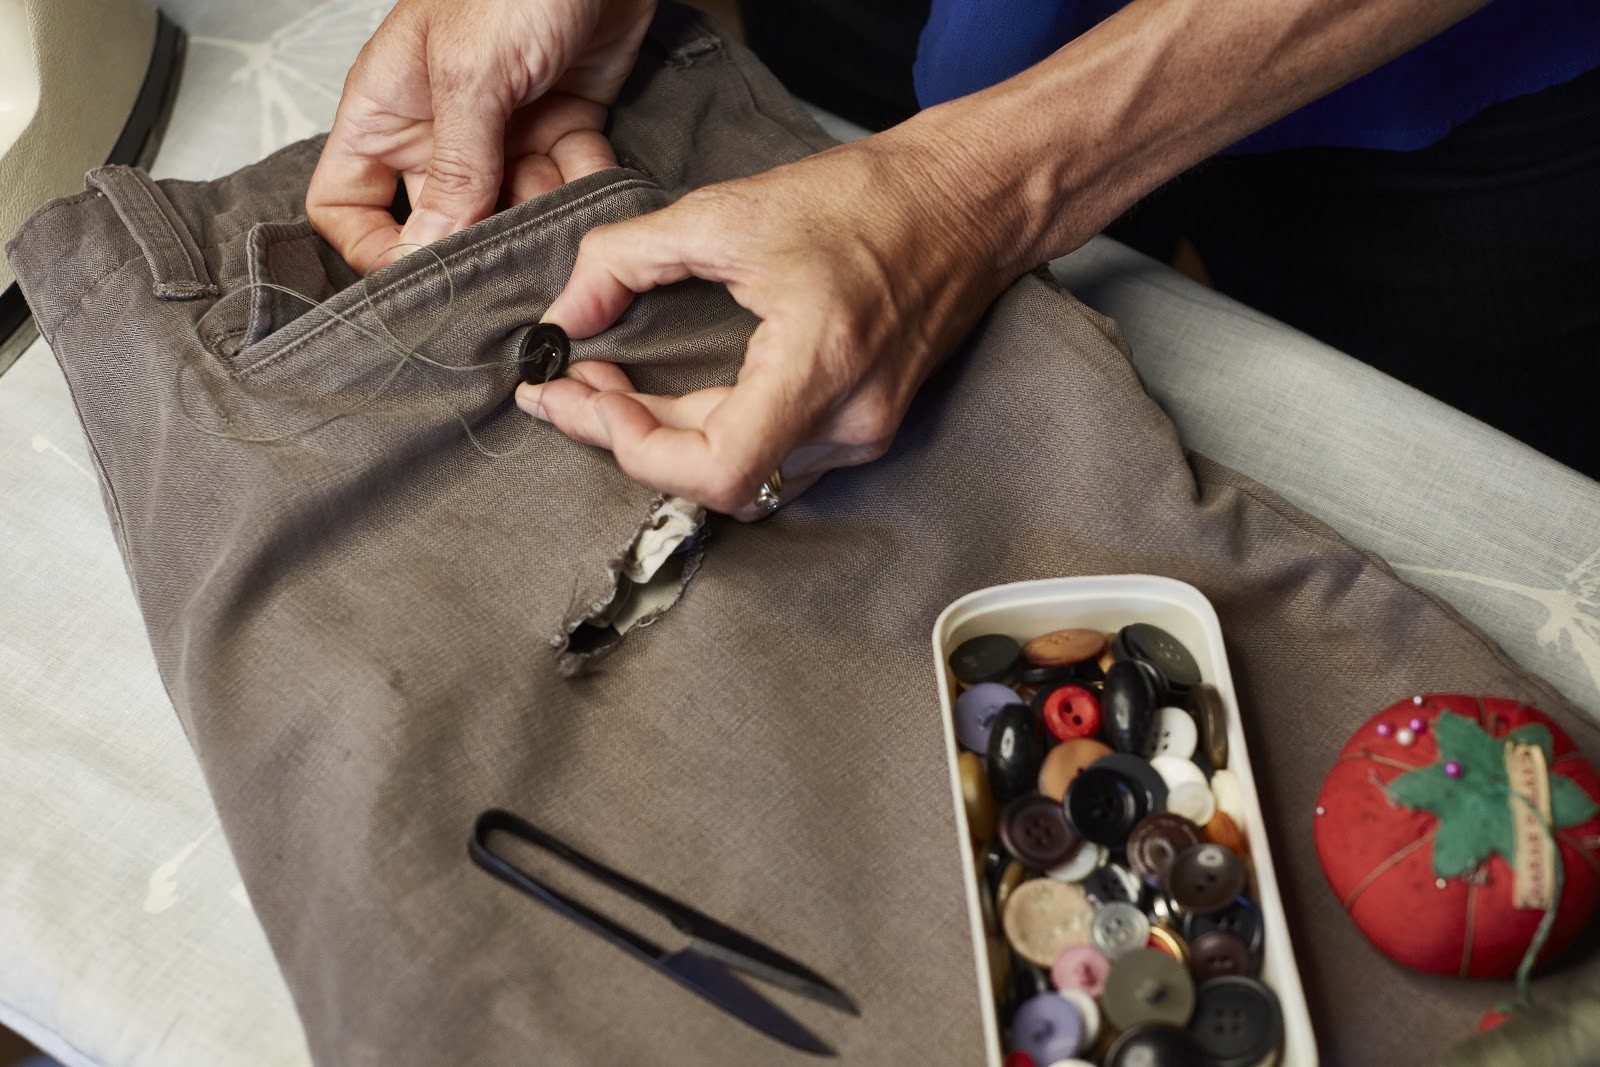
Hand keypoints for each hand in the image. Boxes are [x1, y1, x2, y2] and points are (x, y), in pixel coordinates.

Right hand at [308, 0, 655, 272]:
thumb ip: (454, 170)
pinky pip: (566, 181)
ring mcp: (501, 131)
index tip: (417, 280)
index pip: (346, 202)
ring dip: (541, 217)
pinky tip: (594, 177)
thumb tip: (428, 252)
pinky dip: (583, 187)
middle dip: (477, 244)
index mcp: (387, 110)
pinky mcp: (561, 126)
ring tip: (562, 209)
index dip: (372, 248)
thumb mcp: (470, 76)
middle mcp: (439, 128)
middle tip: (511, 263)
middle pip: (440, 219)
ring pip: (511, 210)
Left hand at [520, 123, 1027, 519]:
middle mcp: (849, 422)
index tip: (581, 397)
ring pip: (743, 480)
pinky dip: (712, 437)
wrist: (966, 202)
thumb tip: (565, 316)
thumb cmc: (867, 200)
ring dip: (668, 444)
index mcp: (819, 367)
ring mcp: (864, 434)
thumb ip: (624, 260)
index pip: (717, 470)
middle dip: (627, 437)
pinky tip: (675, 398)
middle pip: (717, 480)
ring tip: (613, 392)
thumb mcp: (725, 212)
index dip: (634, 449)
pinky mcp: (866, 428)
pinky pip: (774, 460)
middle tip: (570, 387)